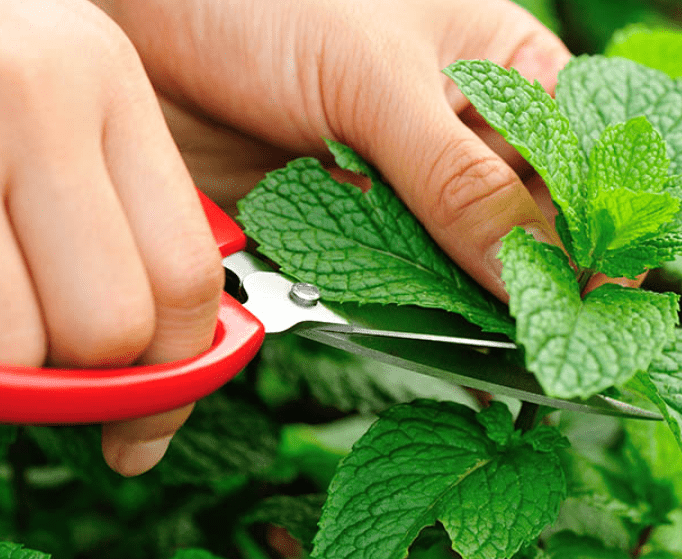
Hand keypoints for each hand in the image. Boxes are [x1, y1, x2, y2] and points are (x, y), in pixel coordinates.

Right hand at [0, 0, 223, 475]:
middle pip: (112, 323)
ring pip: (20, 344)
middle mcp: (38, 92)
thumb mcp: (60, 110)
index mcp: (107, 81)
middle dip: (86, 372)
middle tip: (51, 355)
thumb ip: (120, 217)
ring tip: (4, 309)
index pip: (186, 272)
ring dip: (13, 364)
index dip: (175, 367)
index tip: (147, 414)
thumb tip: (157, 377)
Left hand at [95, 0, 641, 304]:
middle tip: (545, 338)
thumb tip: (529, 275)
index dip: (601, 228)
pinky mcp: (357, 221)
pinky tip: (411, 320)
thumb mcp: (377, 82)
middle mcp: (470, 134)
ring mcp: (413, 183)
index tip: (603, 291)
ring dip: (466, 299)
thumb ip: (456, 181)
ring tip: (484, 340)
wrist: (153, 26)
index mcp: (508, 72)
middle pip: (530, 224)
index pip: (583, 161)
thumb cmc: (271, 4)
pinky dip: (402, 303)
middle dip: (534, 278)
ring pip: (465, 260)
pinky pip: (397, 277)